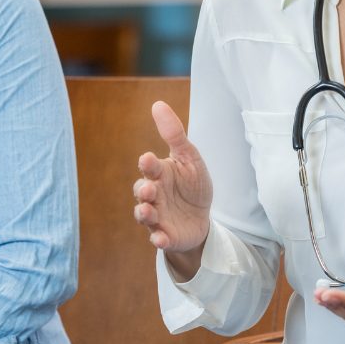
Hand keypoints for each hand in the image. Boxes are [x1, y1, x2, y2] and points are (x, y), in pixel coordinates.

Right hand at [133, 101, 212, 281]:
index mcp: (159, 174)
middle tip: (149, 188)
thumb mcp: (190, 158)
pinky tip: (159, 238)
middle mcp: (154, 195)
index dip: (148, 164)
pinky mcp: (165, 236)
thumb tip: (158, 104)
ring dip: (144, 214)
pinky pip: (158, 238)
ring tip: (148, 212)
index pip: (149, 167)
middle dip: (144, 190)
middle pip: (142, 192)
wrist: (202, 217)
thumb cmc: (192, 184)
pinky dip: (157, 239)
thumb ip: (174, 134)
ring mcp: (158, 216)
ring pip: (145, 215)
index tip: (148, 158)